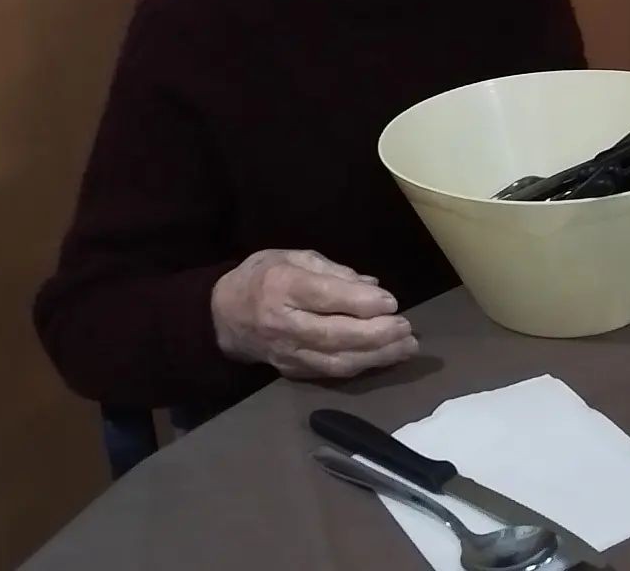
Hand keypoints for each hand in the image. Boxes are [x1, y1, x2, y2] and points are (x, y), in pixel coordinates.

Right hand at [211, 249, 417, 378]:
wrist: (222, 316)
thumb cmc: (263, 276)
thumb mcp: (293, 256)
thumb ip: (332, 270)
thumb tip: (371, 283)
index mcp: (282, 285)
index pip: (324, 297)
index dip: (359, 301)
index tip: (391, 301)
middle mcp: (283, 323)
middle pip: (333, 335)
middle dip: (375, 334)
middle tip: (406, 328)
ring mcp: (286, 352)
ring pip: (335, 361)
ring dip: (375, 357)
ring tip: (406, 347)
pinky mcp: (291, 371)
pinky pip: (330, 373)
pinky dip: (360, 366)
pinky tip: (384, 357)